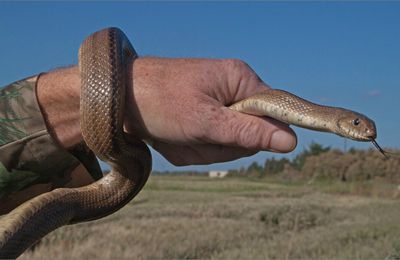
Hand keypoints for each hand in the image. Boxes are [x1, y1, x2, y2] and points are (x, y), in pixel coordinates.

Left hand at [124, 58, 296, 164]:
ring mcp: (216, 105)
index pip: (274, 113)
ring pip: (225, 145)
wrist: (116, 97)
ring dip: (198, 149)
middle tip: (190, 136)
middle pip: (248, 136)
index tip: (227, 139)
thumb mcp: (205, 121)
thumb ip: (248, 132)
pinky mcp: (202, 118)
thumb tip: (291, 140)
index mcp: (239, 80)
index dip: (257, 135)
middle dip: (217, 146)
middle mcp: (232, 91)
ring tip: (175, 134)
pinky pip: (207, 145)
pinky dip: (188, 148)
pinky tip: (170, 137)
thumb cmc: (159, 100)